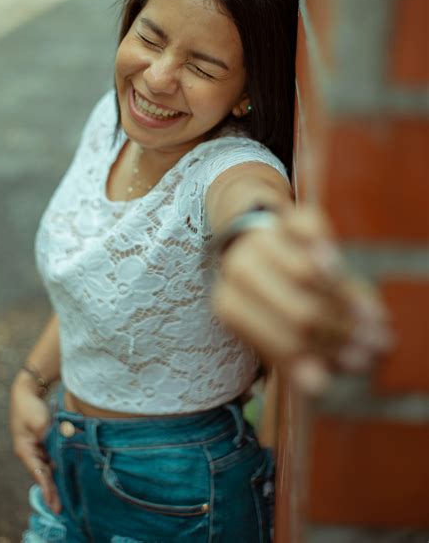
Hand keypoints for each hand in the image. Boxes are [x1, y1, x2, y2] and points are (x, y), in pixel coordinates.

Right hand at [10, 371, 61, 512]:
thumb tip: (61, 448)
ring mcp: (35, 447)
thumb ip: (49, 437)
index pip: (38, 472)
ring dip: (56, 480)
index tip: (53, 501)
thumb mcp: (40, 422)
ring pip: (47, 467)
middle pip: (42, 473)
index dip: (46, 487)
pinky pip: (51, 457)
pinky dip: (58, 466)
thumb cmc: (31, 406)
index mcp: (24, 449)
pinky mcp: (42, 441)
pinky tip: (66, 475)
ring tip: (64, 497)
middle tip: (59, 508)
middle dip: (51, 490)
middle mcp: (29, 451)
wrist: (27, 390)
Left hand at [212, 205, 393, 394]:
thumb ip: (294, 357)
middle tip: (371, 344)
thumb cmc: (267, 297)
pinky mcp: (284, 215)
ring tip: (370, 317)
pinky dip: (325, 244)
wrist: (251, 242)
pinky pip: (312, 228)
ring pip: (310, 274)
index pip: (283, 340)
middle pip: (302, 311)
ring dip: (345, 301)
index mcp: (229, 305)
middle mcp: (239, 268)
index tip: (352, 364)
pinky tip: (337, 265)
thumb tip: (319, 385)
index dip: (321, 355)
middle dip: (341, 332)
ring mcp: (260, 238)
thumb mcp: (271, 329)